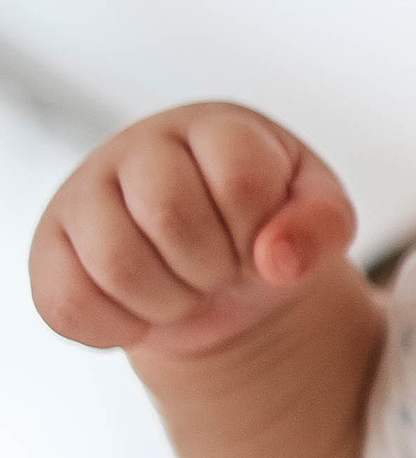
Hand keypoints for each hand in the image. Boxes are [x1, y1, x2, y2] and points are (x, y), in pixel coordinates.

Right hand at [31, 105, 356, 365]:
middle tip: (221, 270)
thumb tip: (277, 260)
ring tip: (185, 288)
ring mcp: (86, 193)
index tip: (260, 241)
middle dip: (213, 267)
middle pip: (170, 213)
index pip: (240, 179)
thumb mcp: (320, 219)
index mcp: (217, 129)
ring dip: (169, 302)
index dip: (258, 233)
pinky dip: (120, 329)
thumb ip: (323, 225)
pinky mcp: (51, 249)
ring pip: (117, 262)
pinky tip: (144, 310)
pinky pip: (69, 307)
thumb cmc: (265, 229)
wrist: (218, 271)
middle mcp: (142, 147)